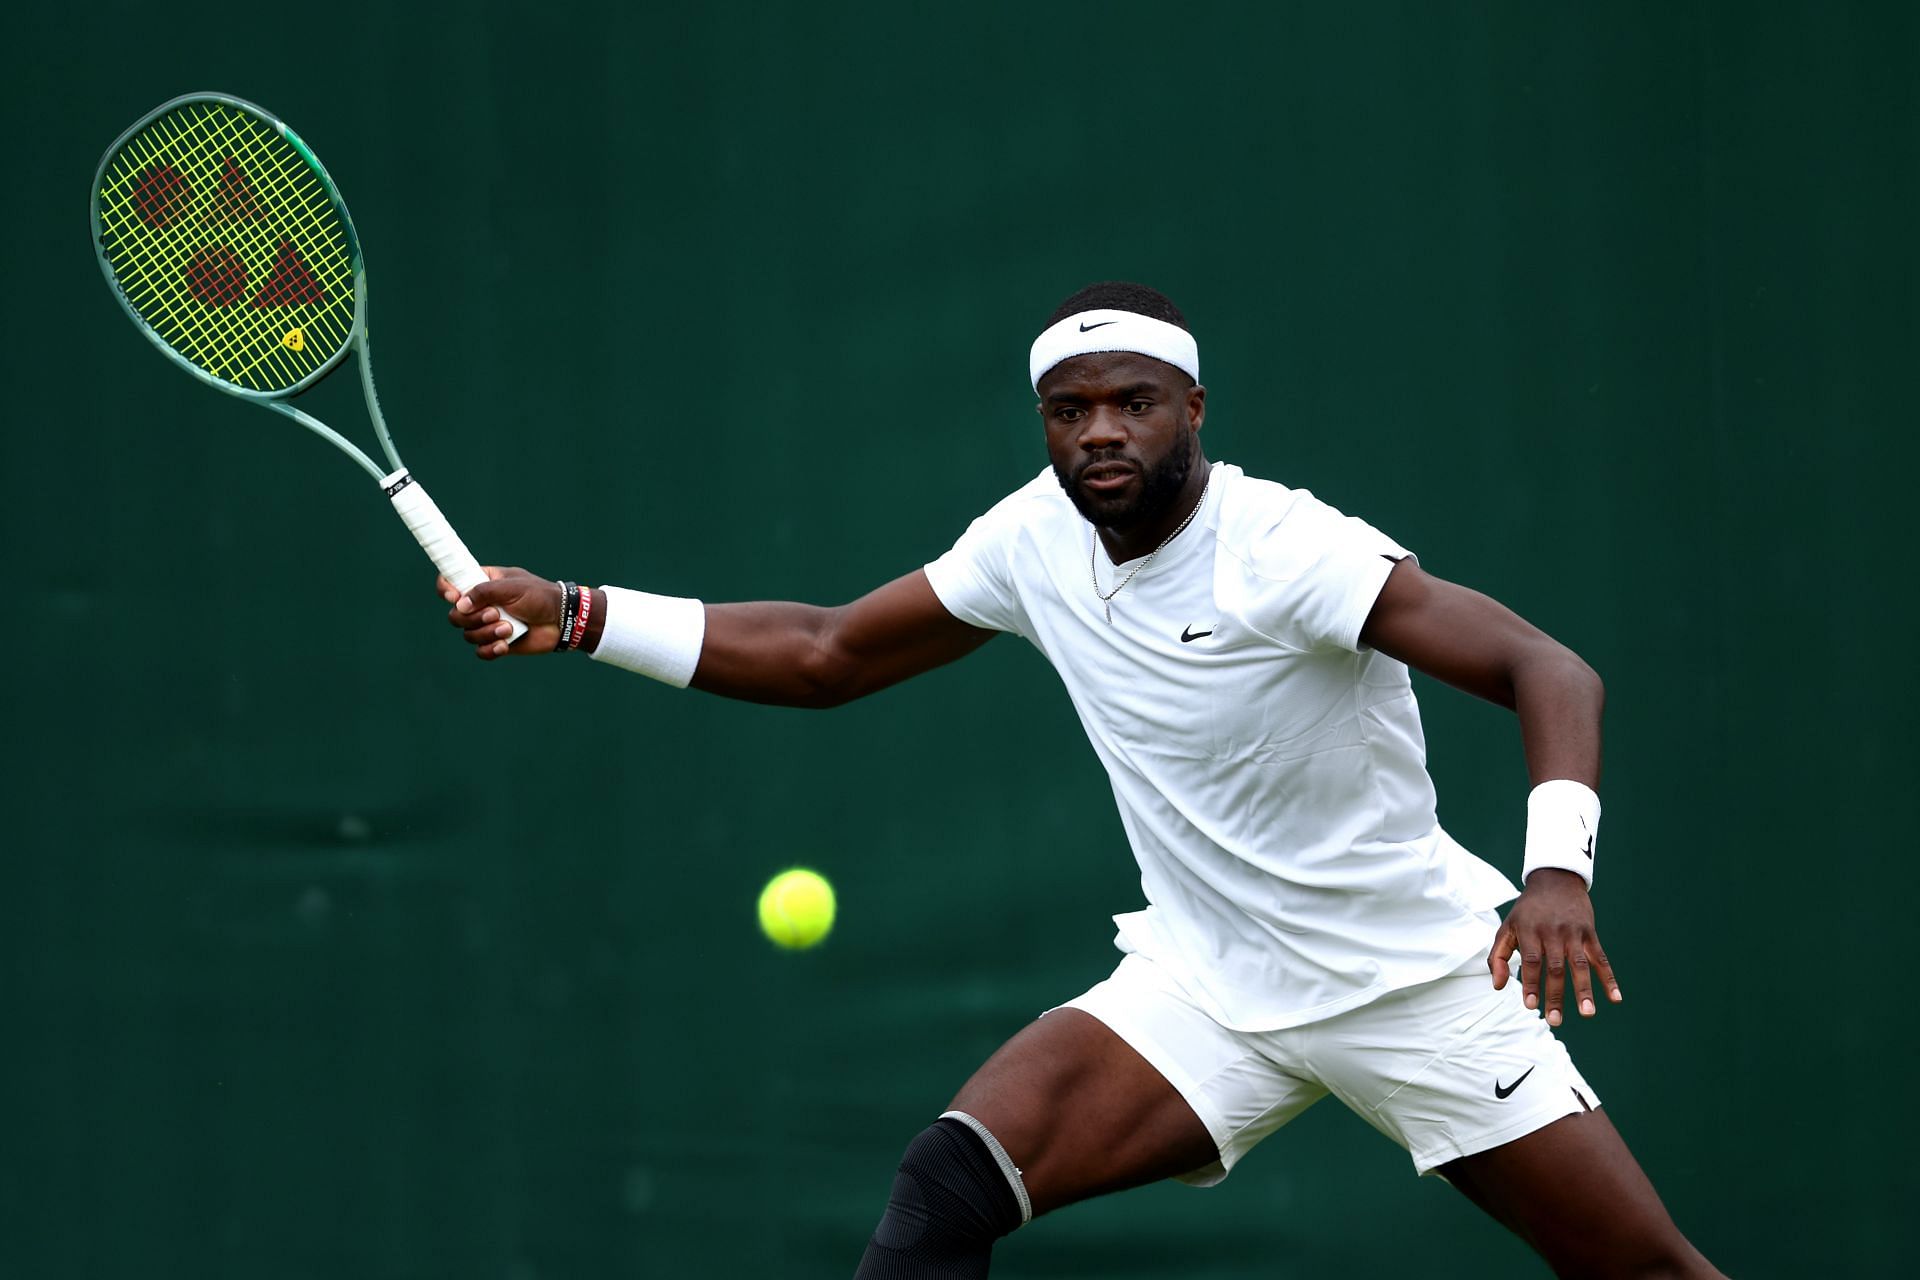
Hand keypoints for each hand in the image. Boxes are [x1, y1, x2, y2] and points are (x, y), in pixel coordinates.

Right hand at [438, 566, 562, 658]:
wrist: (562, 620)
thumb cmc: (540, 596)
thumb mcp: (512, 587)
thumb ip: (484, 592)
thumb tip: (459, 605)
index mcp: (482, 582)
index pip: (451, 582)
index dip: (446, 590)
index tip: (454, 597)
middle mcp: (481, 603)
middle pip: (455, 615)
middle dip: (473, 618)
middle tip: (495, 614)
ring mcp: (488, 624)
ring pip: (468, 634)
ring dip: (487, 633)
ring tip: (509, 628)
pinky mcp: (497, 642)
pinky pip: (481, 652)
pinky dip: (491, 650)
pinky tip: (506, 645)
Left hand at [1487, 869, 1621, 1026]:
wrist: (1555, 880)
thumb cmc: (1527, 911)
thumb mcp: (1507, 927)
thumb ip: (1498, 956)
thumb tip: (1498, 987)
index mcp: (1530, 932)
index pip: (1531, 961)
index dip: (1531, 984)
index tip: (1531, 1006)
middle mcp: (1552, 933)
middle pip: (1555, 968)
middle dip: (1555, 996)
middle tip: (1555, 1021)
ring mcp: (1574, 933)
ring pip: (1580, 965)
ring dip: (1584, 990)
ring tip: (1587, 1014)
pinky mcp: (1590, 933)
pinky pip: (1601, 958)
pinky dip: (1609, 978)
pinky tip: (1616, 998)